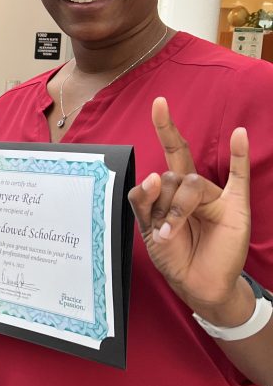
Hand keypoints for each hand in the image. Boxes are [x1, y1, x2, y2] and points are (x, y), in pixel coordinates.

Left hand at [127, 97, 251, 323]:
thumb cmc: (174, 254)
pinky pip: (238, 176)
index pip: (170, 153)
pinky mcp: (235, 208)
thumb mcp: (148, 228)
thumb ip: (145, 201)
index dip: (165, 127)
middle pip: (172, 175)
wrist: (197, 283)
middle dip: (161, 201)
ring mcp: (216, 196)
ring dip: (175, 209)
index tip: (159, 102)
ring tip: (172, 234)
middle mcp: (194, 187)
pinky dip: (239, 154)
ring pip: (189, 184)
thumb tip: (154, 175)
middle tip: (162, 229)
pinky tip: (240, 135)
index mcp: (174, 189)